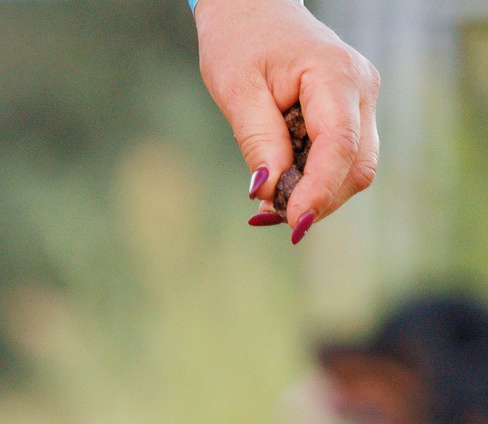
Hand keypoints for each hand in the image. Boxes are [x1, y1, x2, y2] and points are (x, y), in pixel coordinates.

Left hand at [194, 0, 379, 240]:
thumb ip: (258, 141)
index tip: (293, 224)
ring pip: (353, 168)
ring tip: (263, 206)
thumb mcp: (238, 92)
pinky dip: (312, 181)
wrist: (254, 12)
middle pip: (356, 166)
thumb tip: (267, 191)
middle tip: (264, 219)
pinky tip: (277, 188)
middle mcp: (362, 89)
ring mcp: (362, 101)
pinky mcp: (352, 112)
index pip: (340, 146)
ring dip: (312, 194)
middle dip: (316, 200)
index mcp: (336, 76)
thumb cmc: (241, 44)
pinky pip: (342, 159)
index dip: (319, 190)